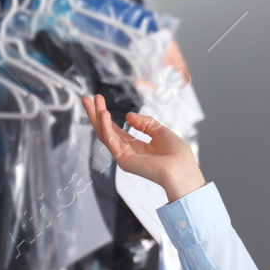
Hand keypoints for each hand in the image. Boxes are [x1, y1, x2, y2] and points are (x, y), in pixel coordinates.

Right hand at [81, 94, 204, 201]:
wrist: (183, 170)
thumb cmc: (177, 155)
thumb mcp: (161, 132)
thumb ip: (146, 123)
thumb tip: (129, 116)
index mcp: (136, 146)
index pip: (115, 130)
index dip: (106, 116)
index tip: (99, 100)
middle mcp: (127, 152)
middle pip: (105, 131)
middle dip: (95, 114)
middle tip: (86, 99)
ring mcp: (123, 156)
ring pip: (104, 134)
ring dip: (96, 117)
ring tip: (90, 102)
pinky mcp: (123, 159)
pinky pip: (111, 140)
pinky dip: (106, 126)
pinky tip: (103, 114)